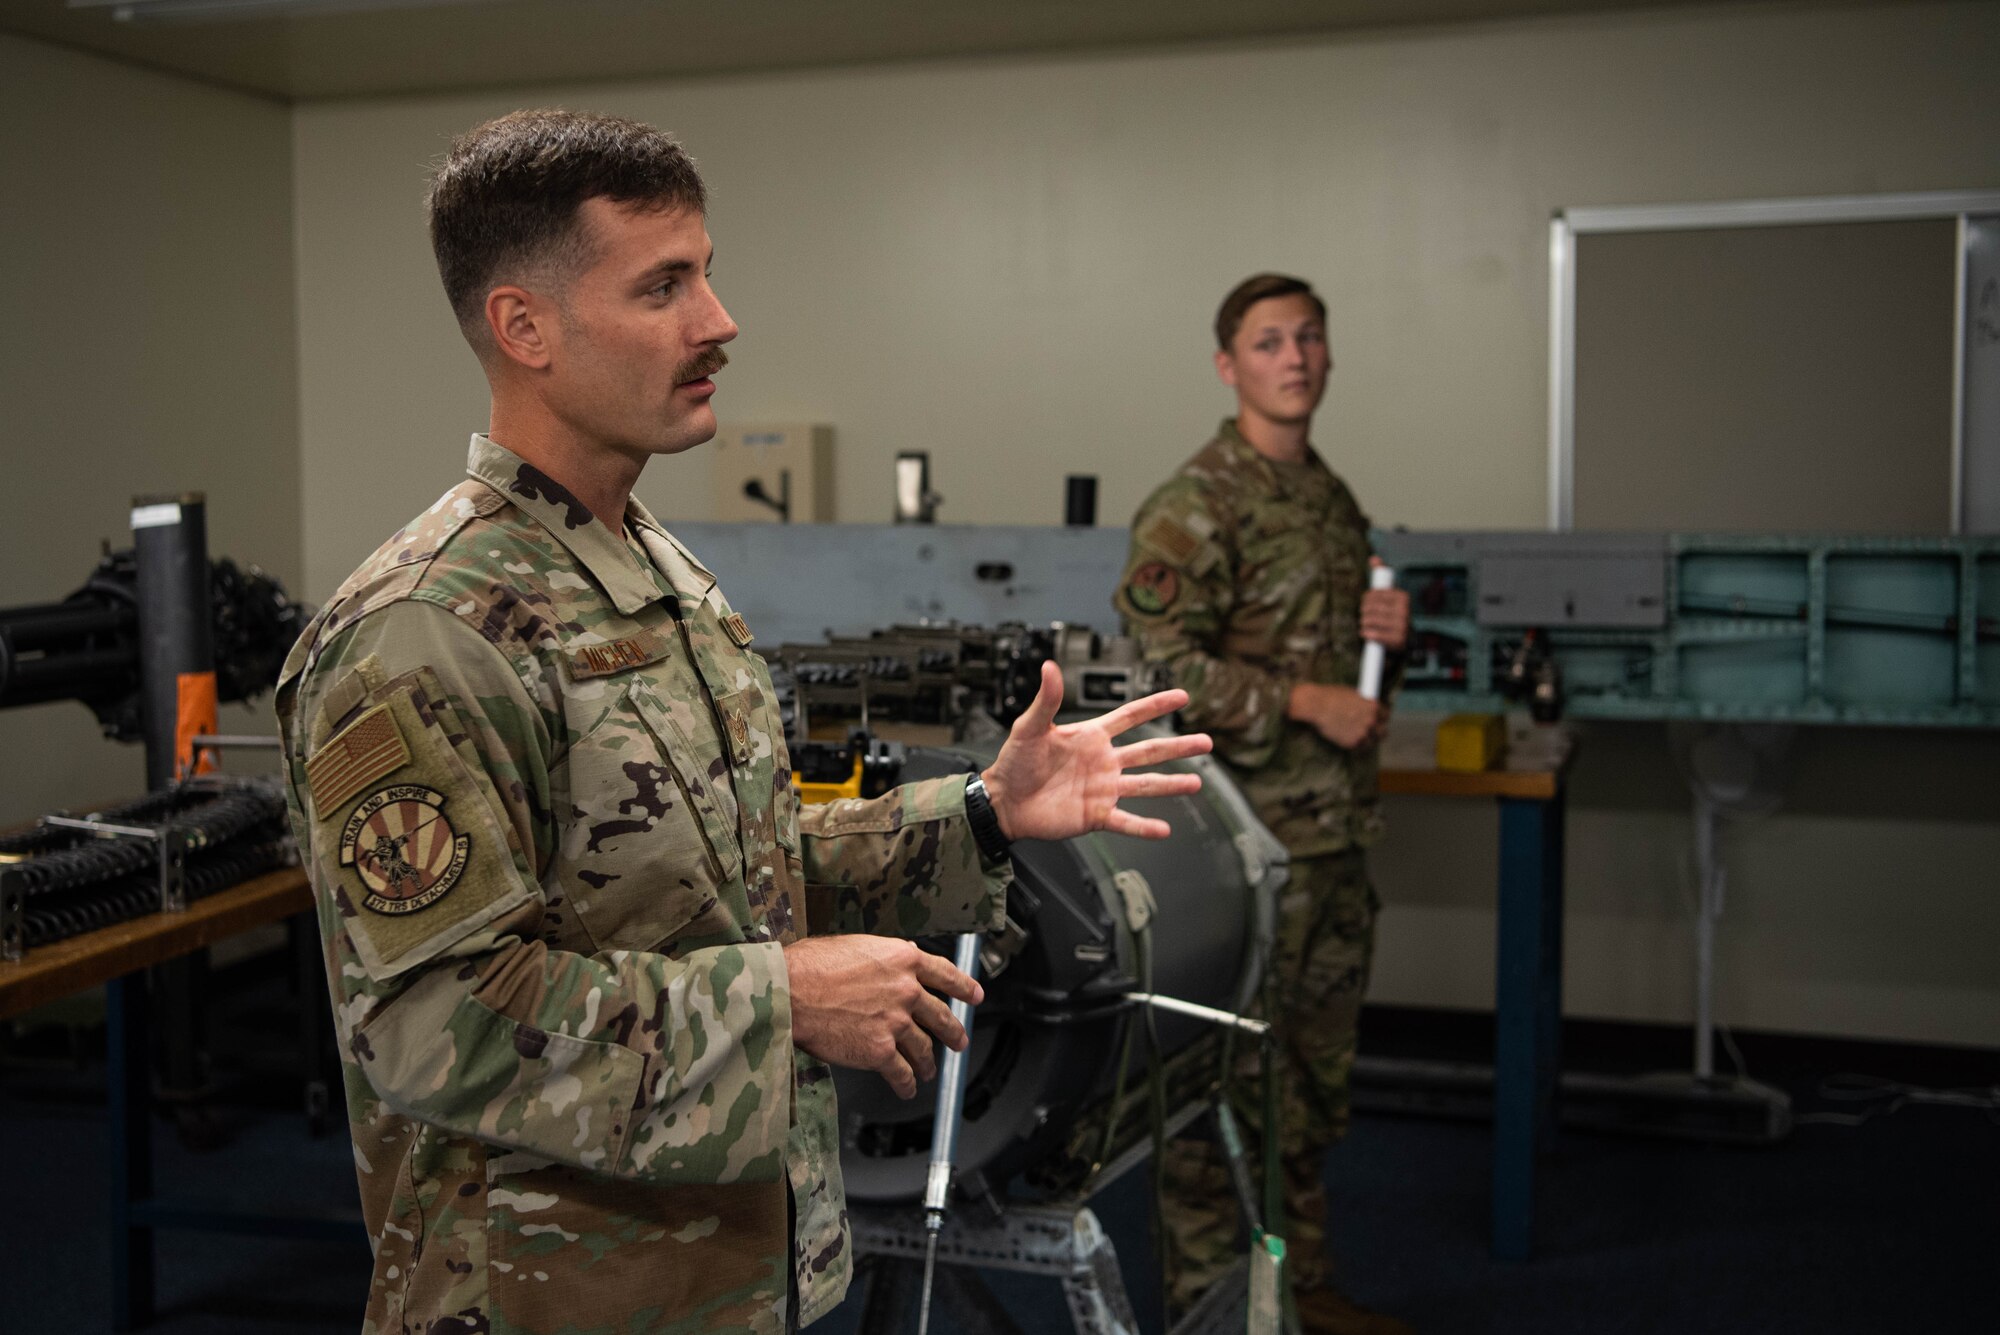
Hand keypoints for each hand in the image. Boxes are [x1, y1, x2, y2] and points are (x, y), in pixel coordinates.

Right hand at [784, 936, 983, 1098]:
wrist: (791, 991)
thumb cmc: (811, 965)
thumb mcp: (856, 945)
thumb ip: (884, 956)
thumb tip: (901, 957)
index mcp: (903, 959)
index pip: (946, 973)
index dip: (965, 987)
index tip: (975, 996)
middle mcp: (906, 990)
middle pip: (941, 1015)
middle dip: (954, 1031)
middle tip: (959, 1040)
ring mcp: (896, 1022)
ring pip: (924, 1047)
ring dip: (929, 1062)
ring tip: (929, 1070)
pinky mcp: (880, 1051)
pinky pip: (902, 1073)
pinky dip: (907, 1083)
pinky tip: (907, 1088)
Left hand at [979, 661, 1212, 841]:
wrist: (1003, 801)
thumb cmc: (1015, 762)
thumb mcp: (1030, 727)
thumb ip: (1046, 700)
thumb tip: (1049, 666)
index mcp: (1092, 737)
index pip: (1131, 716)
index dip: (1156, 706)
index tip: (1182, 696)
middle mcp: (1104, 762)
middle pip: (1149, 752)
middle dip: (1178, 747)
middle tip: (1207, 742)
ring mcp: (1103, 789)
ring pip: (1145, 786)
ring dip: (1171, 785)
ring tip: (1197, 783)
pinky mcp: (1096, 815)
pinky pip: (1125, 821)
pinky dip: (1143, 827)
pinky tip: (1164, 829)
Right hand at [1288, 682, 1386, 748]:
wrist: (1315, 705)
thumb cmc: (1330, 696)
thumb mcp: (1352, 694)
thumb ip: (1363, 704)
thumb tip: (1365, 708)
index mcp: (1373, 706)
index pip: (1386, 716)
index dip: (1381, 718)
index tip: (1377, 720)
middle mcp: (1371, 720)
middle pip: (1383, 732)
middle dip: (1377, 731)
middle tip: (1371, 732)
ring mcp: (1362, 733)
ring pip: (1372, 742)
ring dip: (1367, 741)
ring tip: (1360, 739)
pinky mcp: (1352, 743)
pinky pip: (1359, 749)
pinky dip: (1356, 747)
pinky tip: (1352, 743)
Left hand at [1362, 557, 1409, 650]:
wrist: (1408, 638)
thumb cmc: (1394, 612)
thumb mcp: (1390, 594)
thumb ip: (1383, 574)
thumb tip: (1373, 558)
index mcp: (1402, 597)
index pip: (1374, 595)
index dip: (1366, 599)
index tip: (1366, 603)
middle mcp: (1404, 610)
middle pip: (1371, 608)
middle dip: (1364, 611)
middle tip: (1364, 614)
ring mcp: (1402, 626)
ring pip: (1370, 620)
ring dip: (1364, 623)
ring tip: (1366, 624)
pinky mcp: (1397, 640)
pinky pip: (1374, 634)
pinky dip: (1366, 634)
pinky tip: (1366, 633)